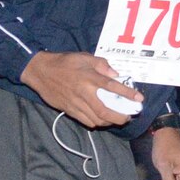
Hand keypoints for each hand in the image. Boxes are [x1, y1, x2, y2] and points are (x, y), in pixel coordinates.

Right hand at [20, 51, 141, 127]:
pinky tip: (100, 119)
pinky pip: (85, 121)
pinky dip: (96, 123)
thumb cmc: (64, 62)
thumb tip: (115, 75)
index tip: (139, 99)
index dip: (128, 94)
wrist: (40, 71)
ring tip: (116, 119)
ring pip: (96, 119)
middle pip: (106, 111)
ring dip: (109, 122)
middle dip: (120, 117)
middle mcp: (84, 93)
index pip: (113, 87)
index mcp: (89, 78)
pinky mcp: (68, 110)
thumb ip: (102, 65)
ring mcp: (76, 103)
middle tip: (128, 117)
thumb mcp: (84, 57)